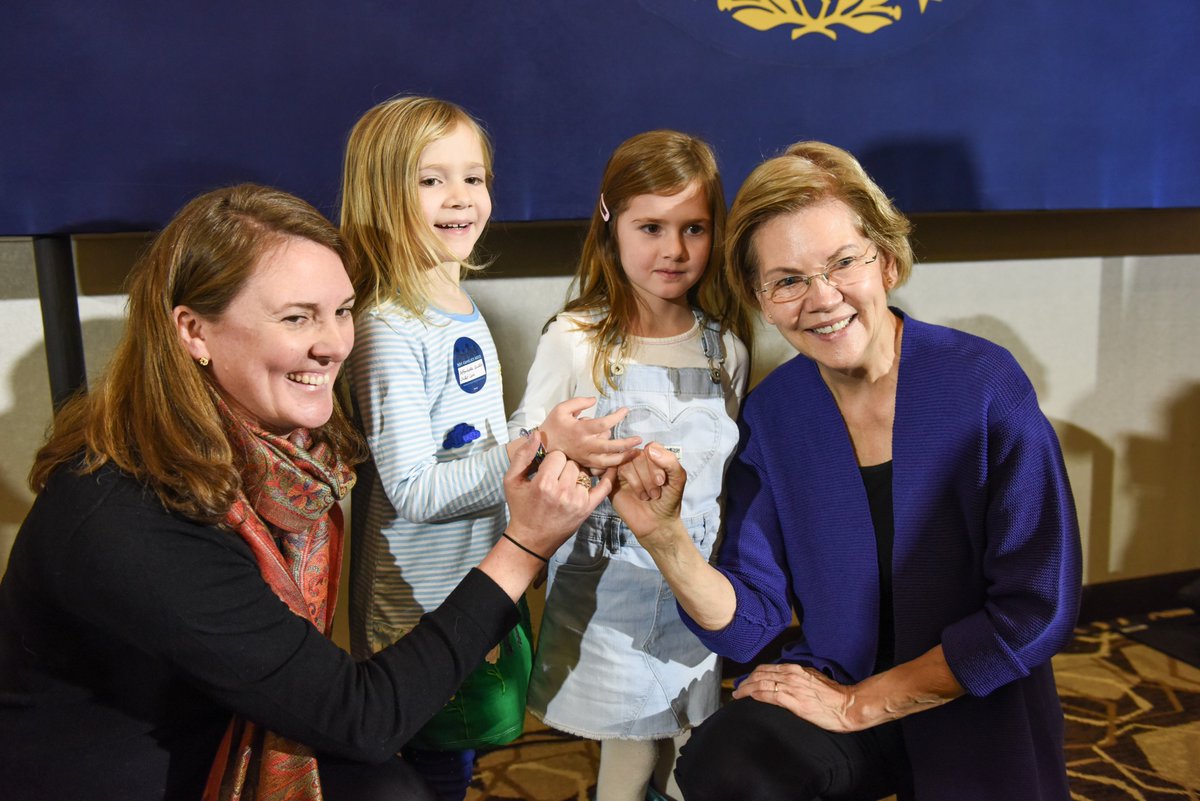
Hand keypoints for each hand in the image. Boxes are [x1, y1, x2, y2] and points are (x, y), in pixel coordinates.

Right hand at [503, 432, 613, 558]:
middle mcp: (563, 491)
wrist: (531, 539)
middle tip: (557, 476)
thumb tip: (537, 434)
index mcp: (543, 483)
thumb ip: (523, 456)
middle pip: (572, 462)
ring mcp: (578, 500)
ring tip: (567, 482)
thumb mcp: (512, 481)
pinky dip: (609, 475)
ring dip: (578, 473)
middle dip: (565, 466)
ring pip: (585, 471)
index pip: (557, 455)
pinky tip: (611, 466)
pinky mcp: (588, 508)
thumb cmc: (520, 508)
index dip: (551, 460)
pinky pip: (605, 486)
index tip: (546, 468)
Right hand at [538, 397, 641, 469]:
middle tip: (639, 439)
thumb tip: (594, 400)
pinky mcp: (585, 464)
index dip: (616, 417)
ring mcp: (585, 457)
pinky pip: (602, 467)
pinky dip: (614, 465)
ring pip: (608, 461)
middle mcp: (584, 445)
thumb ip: (578, 402)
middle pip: (610, 447)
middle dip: (626, 444)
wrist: (541, 446)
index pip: (603, 424)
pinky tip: (624, 460)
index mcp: (580, 430)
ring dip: (624, 457)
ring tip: (636, 452)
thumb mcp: (561, 409)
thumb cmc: (553, 426)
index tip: (625, 410)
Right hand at [610, 443, 685, 546]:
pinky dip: (628, 482)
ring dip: (638, 482)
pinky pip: (612, 472)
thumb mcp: (678, 480)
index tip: (662, 482)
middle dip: (648, 475)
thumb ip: (671, 462)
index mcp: (654, 457)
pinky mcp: (613, 482)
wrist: (658, 524)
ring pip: (625, 463)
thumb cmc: (669, 501)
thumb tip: (650, 449)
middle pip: (637, 455)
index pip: (651, 447)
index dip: (656, 463)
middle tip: (655, 493)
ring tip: (646, 497)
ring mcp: (624, 471)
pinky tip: (638, 495)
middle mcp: (638, 461)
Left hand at [731, 663, 863, 732]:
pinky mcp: (794, 702)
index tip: (744, 681)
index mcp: (796, 669)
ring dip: (745, 689)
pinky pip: (769, 695)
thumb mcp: (812, 679)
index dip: (752, 675)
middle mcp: (791, 675)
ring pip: (761, 683)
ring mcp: (792, 687)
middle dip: (745, 681)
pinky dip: (755, 695)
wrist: (847, 705)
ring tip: (737, 695)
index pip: (767, 668)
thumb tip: (784, 680)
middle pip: (760, 674)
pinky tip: (748, 698)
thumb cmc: (833, 695)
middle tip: (736, 689)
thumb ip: (797, 678)